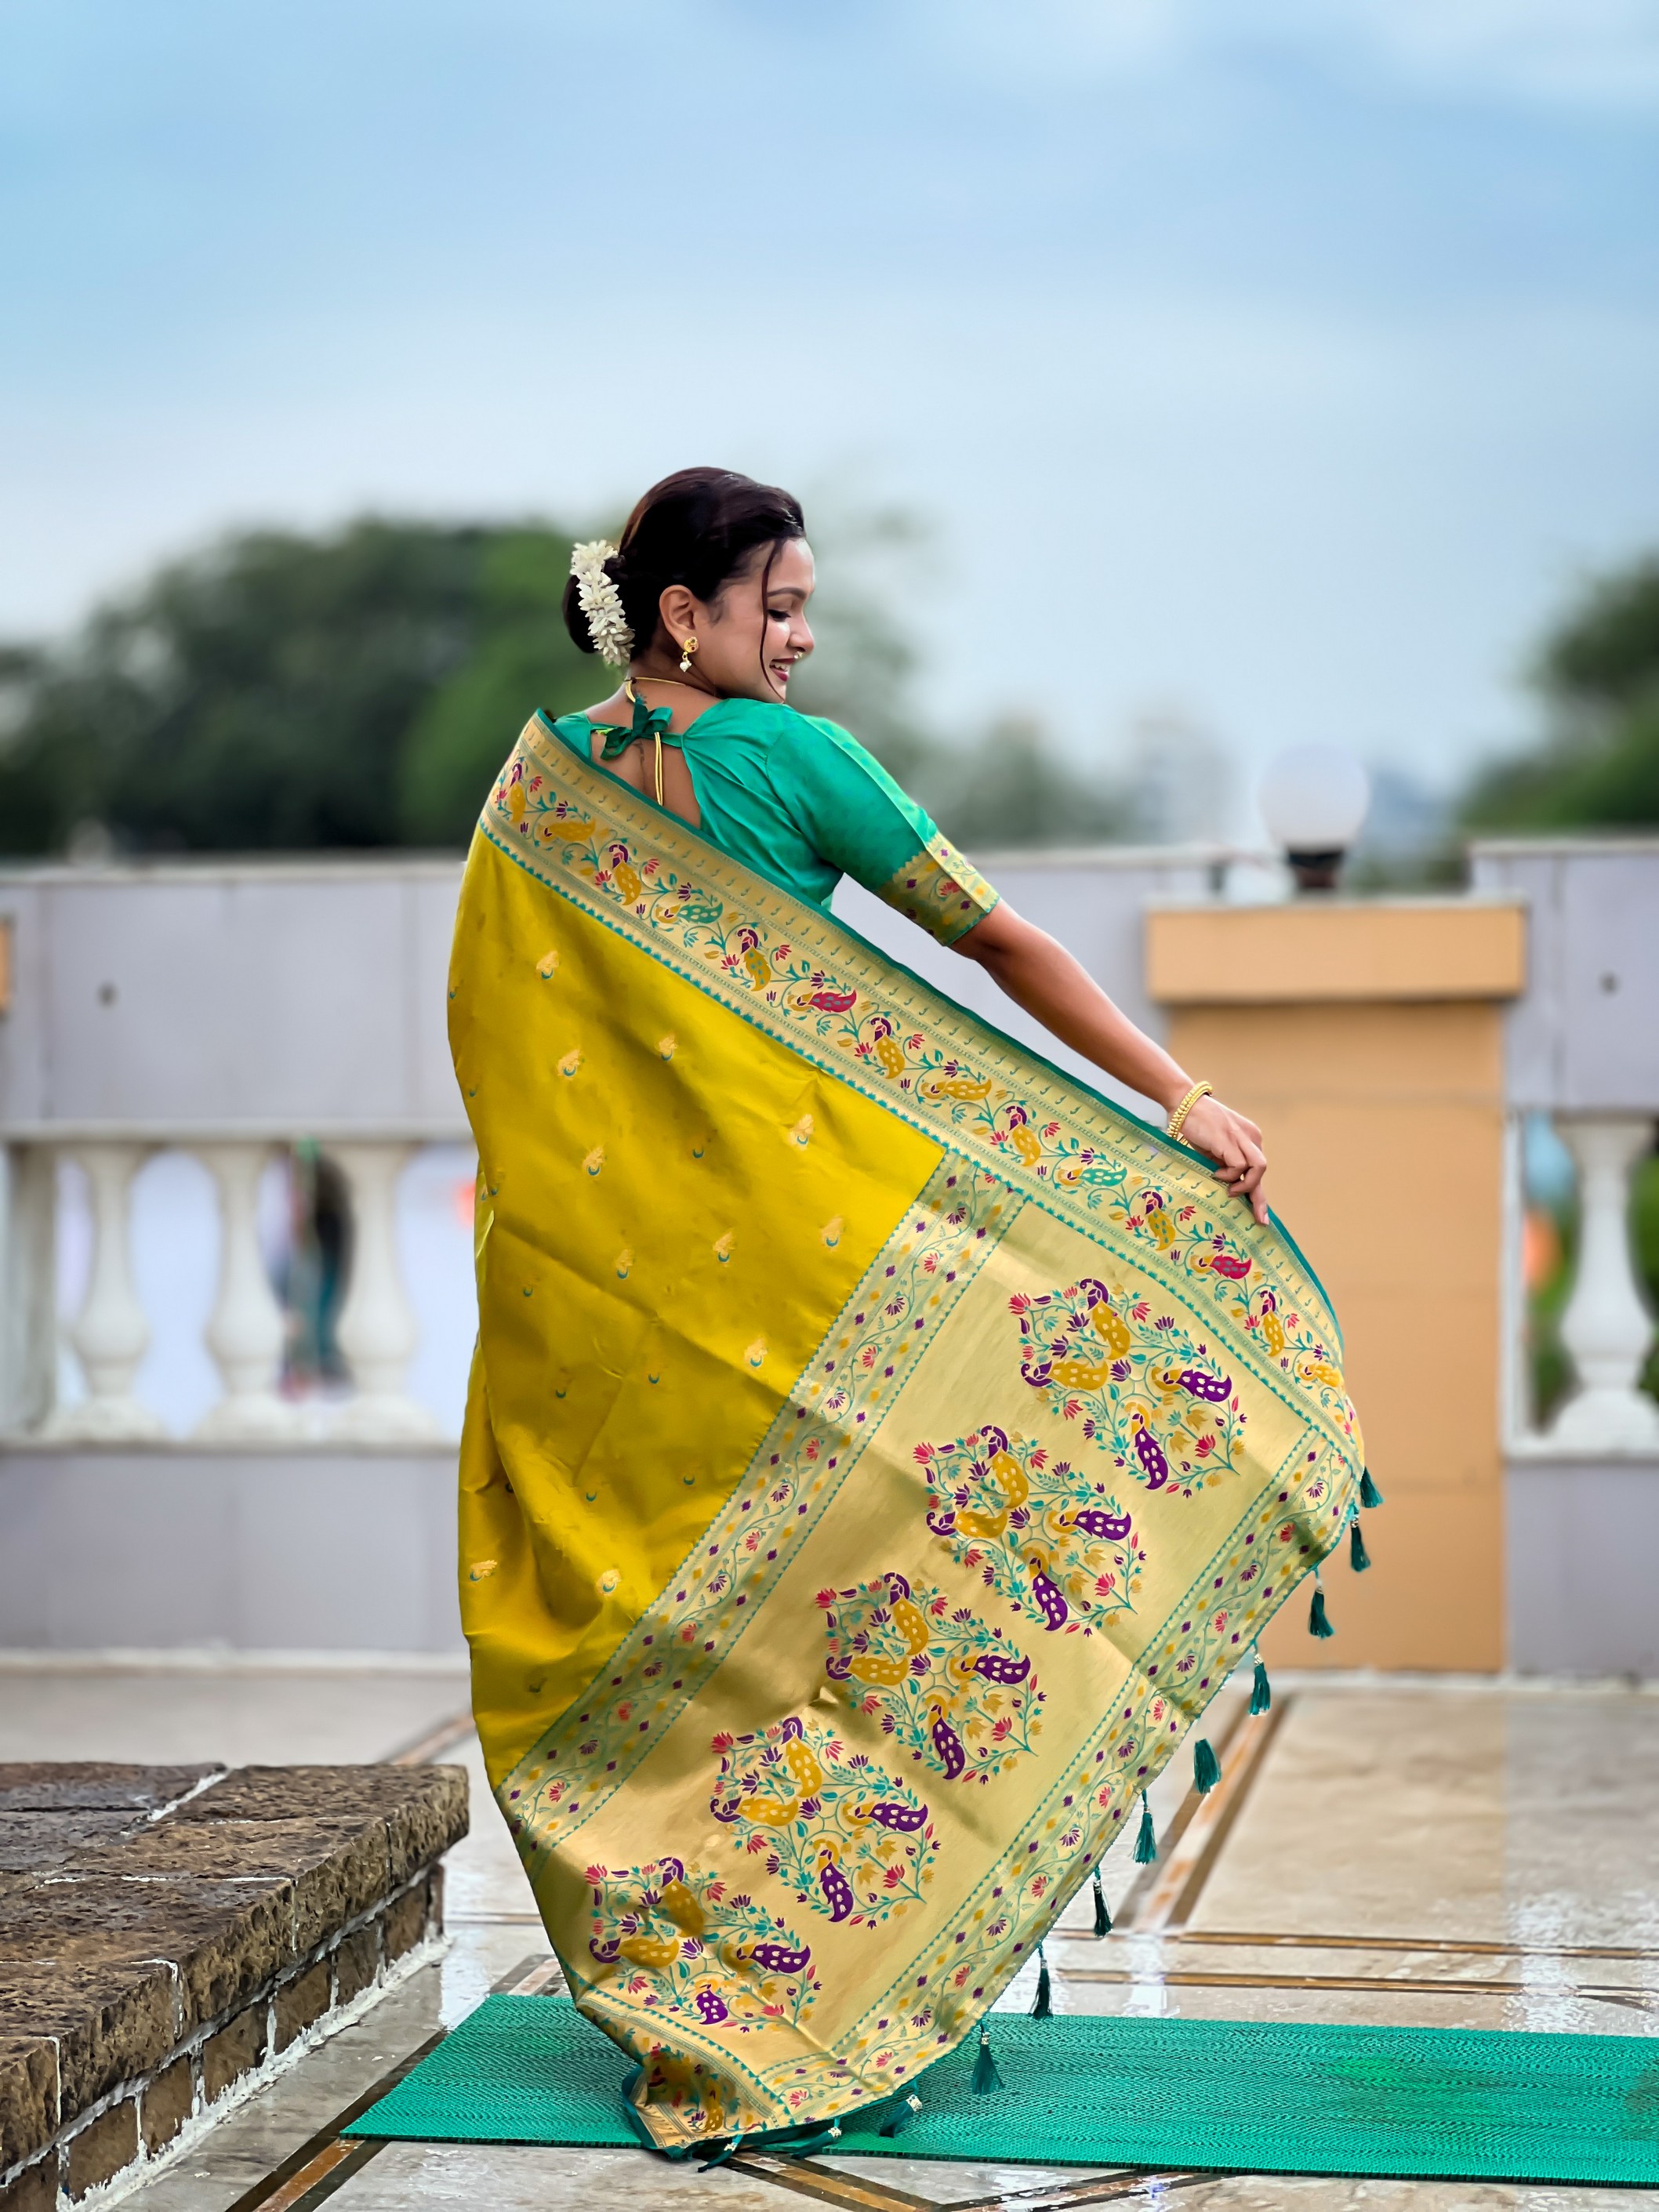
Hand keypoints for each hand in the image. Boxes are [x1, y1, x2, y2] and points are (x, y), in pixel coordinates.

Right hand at [1177, 1095, 1268, 1226]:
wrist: (1184, 1104)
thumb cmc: (1196, 1126)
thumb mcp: (1215, 1149)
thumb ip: (1224, 1164)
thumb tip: (1228, 1189)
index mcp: (1249, 1139)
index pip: (1257, 1169)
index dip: (1259, 1193)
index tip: (1260, 1214)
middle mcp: (1250, 1138)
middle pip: (1262, 1171)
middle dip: (1260, 1199)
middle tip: (1259, 1220)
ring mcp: (1241, 1138)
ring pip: (1258, 1169)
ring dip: (1245, 1185)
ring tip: (1229, 1191)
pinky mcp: (1229, 1140)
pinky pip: (1239, 1166)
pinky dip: (1229, 1175)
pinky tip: (1215, 1174)